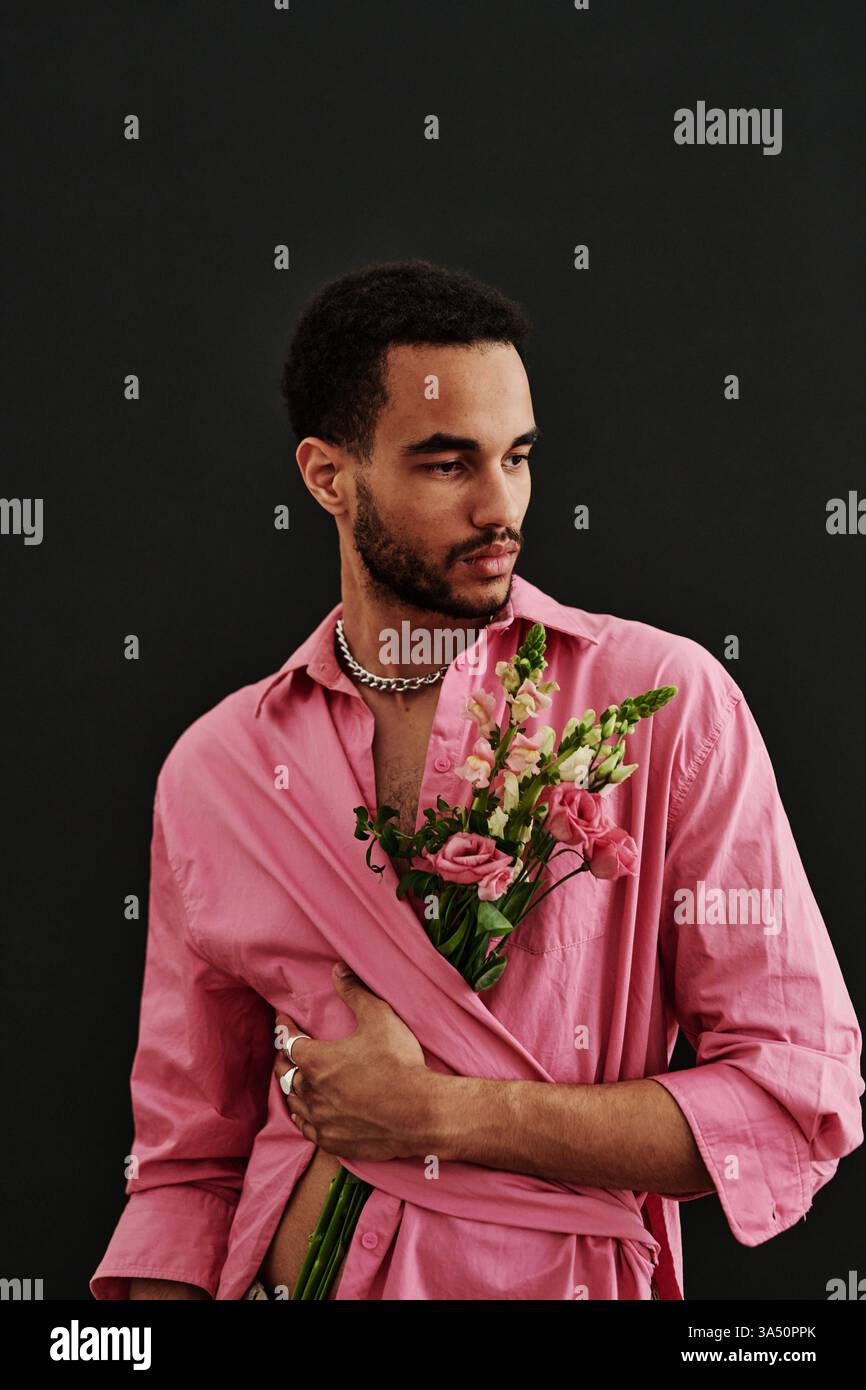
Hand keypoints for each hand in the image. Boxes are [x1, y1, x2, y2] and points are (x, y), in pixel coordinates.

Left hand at [274, 961, 435, 1161]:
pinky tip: (304, 1113)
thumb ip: (355, 993)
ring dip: (291, 1086)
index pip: (288, 1041)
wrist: (420, 1112)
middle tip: (287, 1049)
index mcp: (317, 1061)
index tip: (283, 1020)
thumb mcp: (379, 1018)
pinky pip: (307, 1128)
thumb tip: (337, 969)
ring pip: (294, 1100)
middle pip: (286, 1072)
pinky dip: (302, 1116)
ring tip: (293, 1078)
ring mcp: (321, 1119)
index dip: (284, 1028)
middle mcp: (311, 1091)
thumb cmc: (399, 1063)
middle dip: (284, 1057)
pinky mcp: (333, 1140)